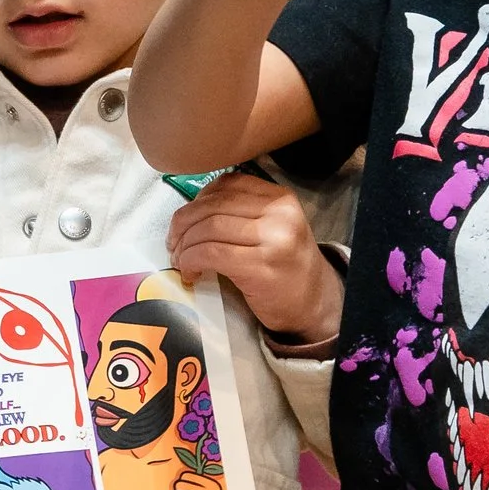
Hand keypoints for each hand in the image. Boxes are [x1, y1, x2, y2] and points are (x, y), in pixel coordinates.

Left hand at [168, 174, 342, 342]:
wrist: (315, 303)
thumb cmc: (286, 266)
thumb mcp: (273, 227)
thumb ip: (242, 210)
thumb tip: (191, 210)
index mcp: (280, 197)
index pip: (227, 185)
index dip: (196, 201)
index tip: (184, 222)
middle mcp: (279, 213)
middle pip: (213, 207)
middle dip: (183, 224)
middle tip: (173, 244)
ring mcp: (273, 239)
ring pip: (209, 229)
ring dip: (184, 245)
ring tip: (180, 260)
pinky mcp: (261, 267)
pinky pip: (211, 254)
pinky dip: (191, 260)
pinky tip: (190, 272)